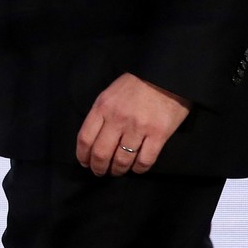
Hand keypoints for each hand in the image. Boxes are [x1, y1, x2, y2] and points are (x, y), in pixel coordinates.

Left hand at [76, 72, 190, 176]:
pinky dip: (138, 169)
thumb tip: (94, 138)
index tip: (84, 163)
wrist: (165, 75)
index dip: (83, 155)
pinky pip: (145, 160)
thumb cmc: (136, 84)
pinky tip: (136, 168)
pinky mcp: (158, 135)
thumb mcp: (110, 94)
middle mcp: (118, 119)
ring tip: (117, 171)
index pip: (85, 138)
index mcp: (103, 107)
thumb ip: (102, 114)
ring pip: (122, 159)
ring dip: (117, 170)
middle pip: (101, 153)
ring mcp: (138, 128)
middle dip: (98, 167)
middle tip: (100, 172)